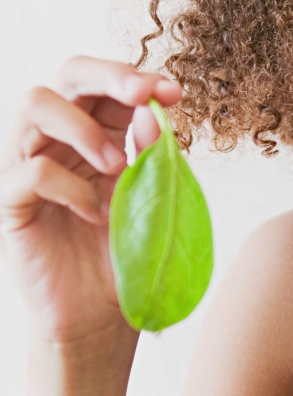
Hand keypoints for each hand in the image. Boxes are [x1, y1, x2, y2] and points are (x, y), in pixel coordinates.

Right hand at [0, 56, 181, 346]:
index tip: (174, 91)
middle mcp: (57, 141)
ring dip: (85, 128)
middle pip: (67, 75)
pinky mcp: (10, 201)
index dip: (136, 76)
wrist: (101, 319)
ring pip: (36, 103)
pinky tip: (95, 215)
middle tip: (142, 96)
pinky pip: (30, 170)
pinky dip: (70, 187)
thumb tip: (151, 111)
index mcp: (96, 135)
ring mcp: (27, 165)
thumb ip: (151, 157)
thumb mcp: (149, 203)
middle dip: (109, 76)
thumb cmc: (124, 260)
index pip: (105, 84)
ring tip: (116, 167)